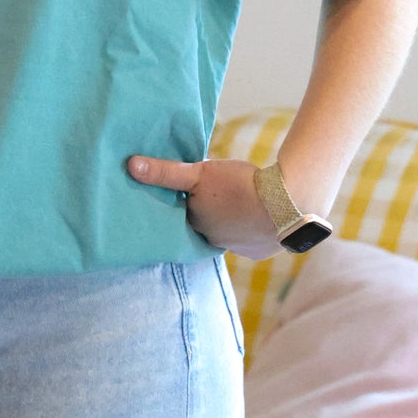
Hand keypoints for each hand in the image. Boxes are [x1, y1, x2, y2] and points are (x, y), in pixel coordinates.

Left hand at [126, 154, 282, 259]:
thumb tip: (130, 166)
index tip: (196, 190)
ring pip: (230, 232)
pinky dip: (254, 227)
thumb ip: (166, 172)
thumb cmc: (239, 186)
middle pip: (208, 224)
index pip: (188, 214)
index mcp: (198, 226)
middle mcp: (215, 243)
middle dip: (211, 210)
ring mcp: (240, 249)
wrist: (288, 204)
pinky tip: (259, 213)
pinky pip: (253, 238)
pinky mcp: (262, 250)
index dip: (192, 201)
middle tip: (220, 192)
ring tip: (241, 200)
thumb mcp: (200, 173)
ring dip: (233, 219)